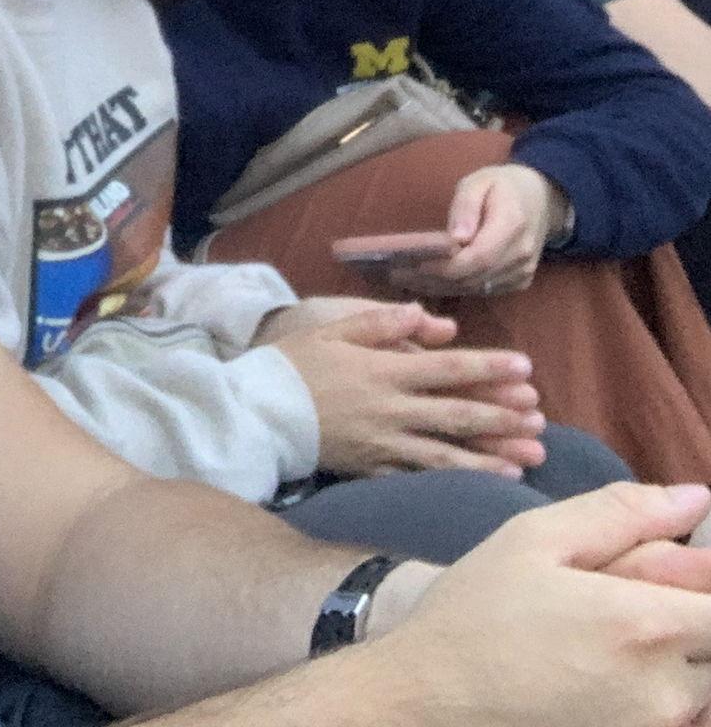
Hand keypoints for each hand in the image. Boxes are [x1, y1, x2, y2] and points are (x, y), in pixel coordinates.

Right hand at [258, 297, 544, 476]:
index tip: (526, 368)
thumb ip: (382, 324)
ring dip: (493, 455)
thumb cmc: (293, 364)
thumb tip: (432, 320)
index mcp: (383, 371)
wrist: (259, 411)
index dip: (489, 368)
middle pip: (457, 414)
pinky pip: (425, 477)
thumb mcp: (333, 330)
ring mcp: (385, 444)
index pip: (447, 369)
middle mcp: (391, 410)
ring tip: (531, 456)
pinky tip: (490, 482)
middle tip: (541, 418)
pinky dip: (461, 480)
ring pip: (450, 453)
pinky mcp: (374, 470)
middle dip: (503, 415)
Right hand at [355, 484, 710, 726]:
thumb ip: (620, 514)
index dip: (701, 580)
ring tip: (605, 643)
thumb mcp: (533, 540)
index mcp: (644, 622)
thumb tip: (697, 499)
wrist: (435, 699)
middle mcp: (666, 689)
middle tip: (622, 605)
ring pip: (704, 686)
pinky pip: (684, 717)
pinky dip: (661, 693)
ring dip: (678, 659)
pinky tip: (602, 676)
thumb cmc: (477, 614)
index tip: (669, 574)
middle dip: (687, 616)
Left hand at [380, 164, 566, 299]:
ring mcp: (523, 271)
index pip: (478, 257)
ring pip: (477, 289)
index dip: (445, 266)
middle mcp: (521, 254)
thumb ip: (465, 207)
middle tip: (395, 274)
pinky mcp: (519, 281)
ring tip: (404, 279)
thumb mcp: (478, 182)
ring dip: (440, 287)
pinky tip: (429, 282)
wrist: (540, 199)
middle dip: (433, 279)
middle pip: (474, 277)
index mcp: (512, 225)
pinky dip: (455, 288)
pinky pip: (484, 291)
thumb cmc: (501, 185)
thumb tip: (455, 238)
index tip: (412, 264)